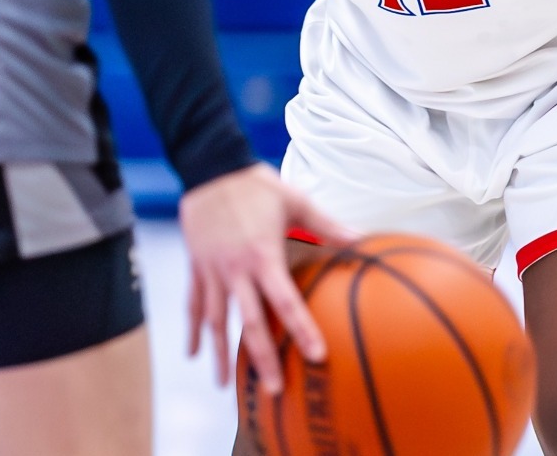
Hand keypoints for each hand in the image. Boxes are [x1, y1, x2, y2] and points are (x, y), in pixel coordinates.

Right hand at [178, 163, 357, 394]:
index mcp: (262, 256)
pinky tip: (193, 354)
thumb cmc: (256, 185)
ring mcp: (212, 270)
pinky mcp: (196, 266)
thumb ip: (328, 226)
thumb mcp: (295, 201)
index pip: (285, 302)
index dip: (301, 330)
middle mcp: (235, 269)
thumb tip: (364, 239)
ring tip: (224, 386)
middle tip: (274, 390)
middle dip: (262, 358)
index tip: (315, 357)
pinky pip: (193, 303)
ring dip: (220, 354)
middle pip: (249, 323)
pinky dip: (193, 330)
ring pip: (215, 320)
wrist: (209, 166)